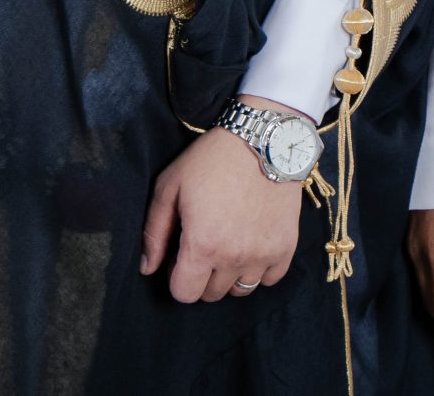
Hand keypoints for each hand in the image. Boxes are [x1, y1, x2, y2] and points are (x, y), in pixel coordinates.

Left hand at [138, 97, 307, 302]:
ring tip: (229, 243)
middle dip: (202, 275)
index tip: (181, 255)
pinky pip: (270, 279)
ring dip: (230, 274)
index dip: (177, 277)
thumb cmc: (211, 160)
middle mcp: (234, 257)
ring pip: (241, 290)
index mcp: (202, 245)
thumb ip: (154, 232)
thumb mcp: (170, 186)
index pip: (184, 294)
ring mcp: (263, 254)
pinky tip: (252, 244)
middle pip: (211, 294)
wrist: (262, 140)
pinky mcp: (286, 246)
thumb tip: (147, 269)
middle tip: (205, 243)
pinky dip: (260, 268)